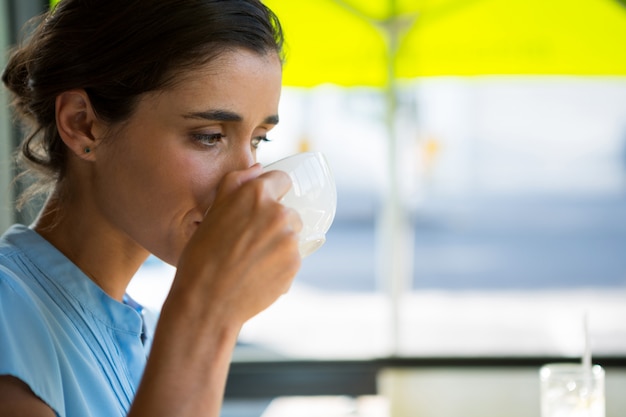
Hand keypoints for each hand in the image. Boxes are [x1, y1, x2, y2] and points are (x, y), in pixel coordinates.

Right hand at [169, 163, 301, 326]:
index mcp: (256, 194)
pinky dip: (280, 266)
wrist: (207, 301)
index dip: (273, 191)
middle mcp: (278, 212)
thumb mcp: (212, 211)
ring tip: (251, 261)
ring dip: (278, 245)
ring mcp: (290, 239)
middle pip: (288, 211)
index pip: (282, 179)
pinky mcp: (295, 263)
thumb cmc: (202, 255)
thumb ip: (236, 183)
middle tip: (249, 242)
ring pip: (291, 236)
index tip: (262, 206)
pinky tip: (258, 275)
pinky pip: (292, 259)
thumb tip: (258, 169)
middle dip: (274, 223)